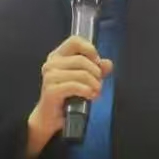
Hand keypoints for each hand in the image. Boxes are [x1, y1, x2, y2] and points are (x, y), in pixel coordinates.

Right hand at [27, 36, 112, 155]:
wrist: (50, 117)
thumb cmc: (66, 96)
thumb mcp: (84, 79)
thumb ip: (96, 69)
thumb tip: (108, 63)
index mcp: (57, 56)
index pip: (74, 41)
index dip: (90, 49)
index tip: (97, 62)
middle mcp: (51, 63)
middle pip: (81, 60)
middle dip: (96, 72)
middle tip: (99, 83)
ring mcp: (50, 77)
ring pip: (81, 74)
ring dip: (94, 84)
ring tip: (97, 91)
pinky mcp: (51, 90)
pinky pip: (75, 86)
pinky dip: (88, 91)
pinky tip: (91, 96)